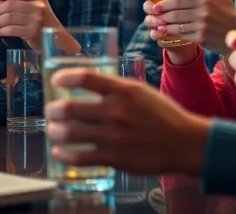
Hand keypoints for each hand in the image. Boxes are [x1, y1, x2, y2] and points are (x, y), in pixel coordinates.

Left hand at [0, 0, 58, 48]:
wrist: (58, 42)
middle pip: (9, 4)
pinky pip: (12, 29)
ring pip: (8, 17)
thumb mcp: (35, 9)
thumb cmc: (42, 24)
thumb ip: (20, 1)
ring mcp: (37, 19)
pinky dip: (2, 31)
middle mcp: (38, 6)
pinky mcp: (33, 32)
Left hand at [44, 69, 209, 174]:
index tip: (56, 81)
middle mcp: (116, 112)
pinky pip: (80, 157)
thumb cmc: (162, 114)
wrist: (185, 142)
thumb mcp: (140, 91)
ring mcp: (114, 137)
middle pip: (69, 108)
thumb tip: (86, 83)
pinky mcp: (115, 158)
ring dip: (54, 132)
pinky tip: (59, 152)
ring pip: (69, 134)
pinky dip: (64, 155)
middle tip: (50, 111)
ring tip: (52, 130)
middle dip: (52, 110)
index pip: (85, 78)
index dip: (64, 78)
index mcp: (123, 91)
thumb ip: (114, 88)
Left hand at [142, 0, 234, 55]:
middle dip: (161, 15)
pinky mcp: (202, 39)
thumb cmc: (229, 12)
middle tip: (153, 15)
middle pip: (175, 13)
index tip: (156, 5)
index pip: (179, 1)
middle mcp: (203, 14)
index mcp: (205, 1)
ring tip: (157, 24)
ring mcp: (202, 27)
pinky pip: (182, 35)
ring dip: (164, 25)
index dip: (165, 3)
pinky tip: (166, 32)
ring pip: (176, 25)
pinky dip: (172, 34)